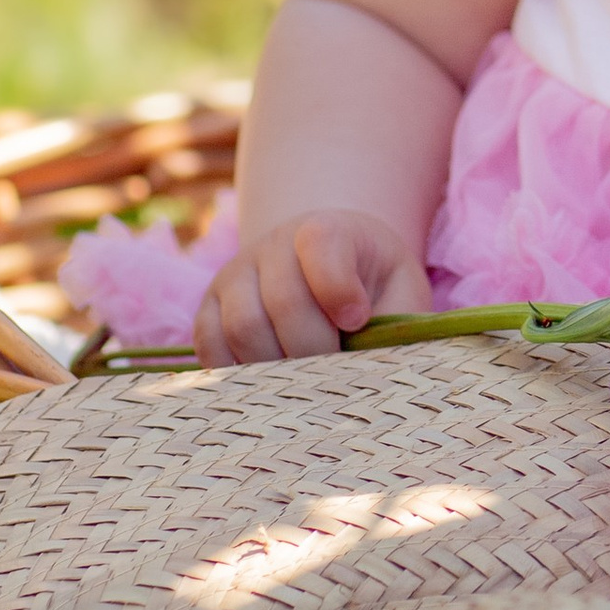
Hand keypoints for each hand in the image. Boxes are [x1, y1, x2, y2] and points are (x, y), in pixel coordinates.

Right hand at [194, 212, 433, 365]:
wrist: (331, 268)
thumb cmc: (372, 285)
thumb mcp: (402, 288)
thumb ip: (400, 317)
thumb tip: (383, 366)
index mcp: (326, 229)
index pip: (321, 245)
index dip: (338, 289)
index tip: (358, 321)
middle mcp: (273, 245)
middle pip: (283, 302)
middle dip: (316, 348)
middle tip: (336, 369)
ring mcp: (235, 274)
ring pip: (243, 327)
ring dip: (279, 366)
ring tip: (307, 379)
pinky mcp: (208, 307)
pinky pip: (210, 344)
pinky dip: (239, 372)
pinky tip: (271, 380)